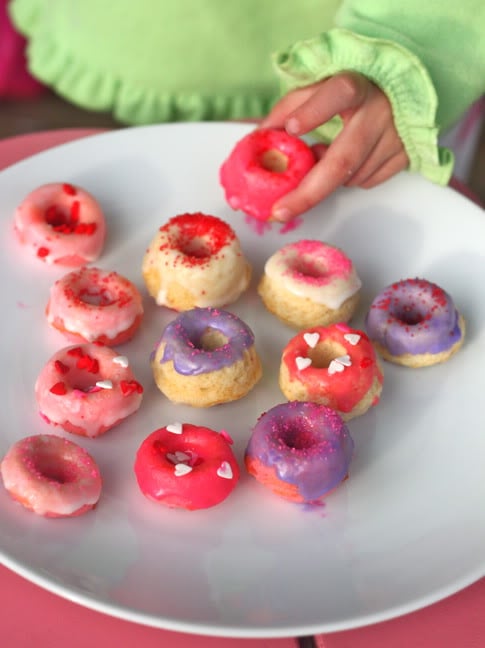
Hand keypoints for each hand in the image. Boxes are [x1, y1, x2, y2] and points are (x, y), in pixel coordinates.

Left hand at [261, 71, 408, 221]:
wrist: (409, 89)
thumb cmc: (356, 89)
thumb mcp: (322, 86)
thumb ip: (290, 107)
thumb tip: (259, 138)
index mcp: (357, 85)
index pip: (338, 93)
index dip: (314, 112)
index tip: (292, 129)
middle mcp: (380, 111)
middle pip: (342, 160)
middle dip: (307, 193)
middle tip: (280, 211)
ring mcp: (396, 137)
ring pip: (350, 177)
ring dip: (329, 177)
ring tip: (325, 154)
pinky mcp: (405, 157)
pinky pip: (367, 181)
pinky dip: (350, 178)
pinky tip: (349, 158)